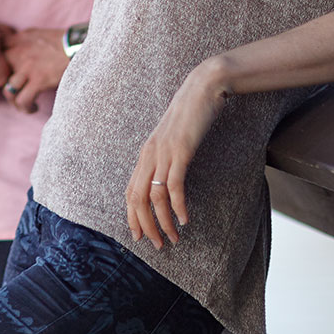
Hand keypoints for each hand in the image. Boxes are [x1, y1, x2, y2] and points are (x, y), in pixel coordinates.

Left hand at [1, 28, 69, 113]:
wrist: (80, 45)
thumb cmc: (63, 41)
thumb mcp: (37, 34)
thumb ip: (22, 41)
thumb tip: (13, 51)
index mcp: (18, 39)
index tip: (2, 76)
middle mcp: (19, 52)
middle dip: (1, 86)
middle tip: (13, 92)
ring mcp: (27, 67)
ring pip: (8, 91)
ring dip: (15, 101)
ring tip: (24, 104)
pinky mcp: (38, 80)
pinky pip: (22, 100)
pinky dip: (26, 108)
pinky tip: (33, 107)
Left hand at [125, 59, 228, 248]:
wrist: (202, 88)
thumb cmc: (191, 114)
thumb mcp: (174, 139)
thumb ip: (167, 156)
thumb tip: (168, 178)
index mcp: (146, 153)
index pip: (131, 191)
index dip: (132, 216)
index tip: (140, 236)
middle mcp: (150, 154)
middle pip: (137, 198)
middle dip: (145, 225)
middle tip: (157, 245)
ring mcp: (164, 152)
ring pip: (155, 196)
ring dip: (163, 221)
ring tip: (174, 238)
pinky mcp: (180, 150)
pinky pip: (174, 185)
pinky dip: (177, 206)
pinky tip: (185, 218)